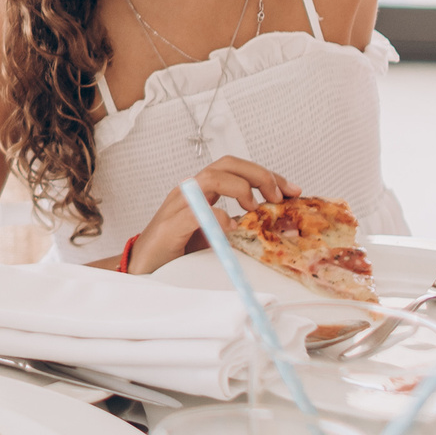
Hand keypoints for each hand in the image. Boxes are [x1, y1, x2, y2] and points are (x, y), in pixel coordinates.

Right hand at [125, 157, 298, 276]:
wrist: (142, 270)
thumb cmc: (176, 252)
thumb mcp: (214, 236)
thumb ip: (237, 227)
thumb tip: (272, 227)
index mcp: (202, 190)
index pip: (237, 169)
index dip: (266, 175)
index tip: (292, 190)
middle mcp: (190, 190)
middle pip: (227, 164)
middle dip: (259, 175)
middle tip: (280, 196)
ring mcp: (178, 205)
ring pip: (211, 178)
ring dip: (240, 188)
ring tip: (256, 208)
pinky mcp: (170, 226)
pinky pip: (195, 211)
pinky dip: (216, 216)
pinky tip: (231, 227)